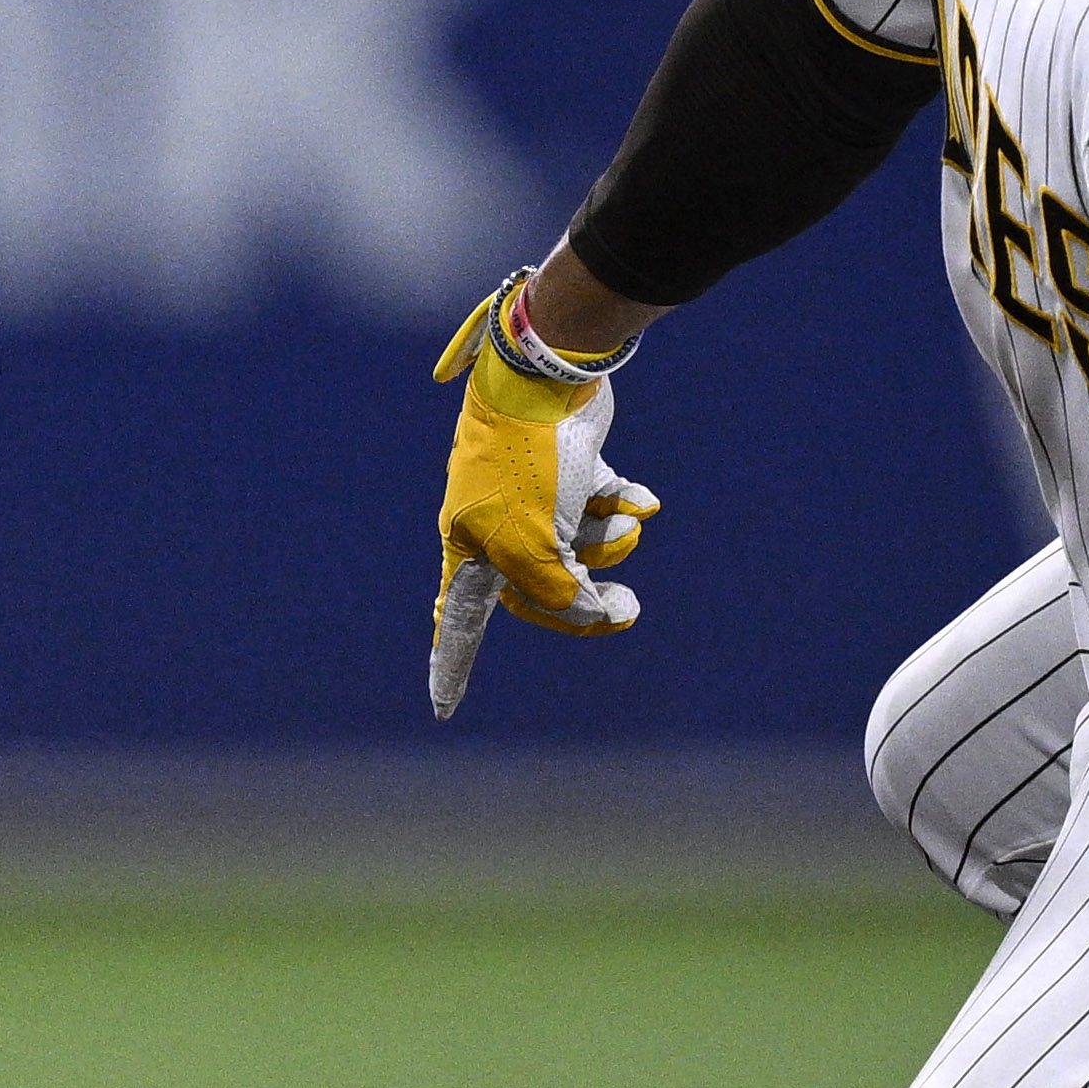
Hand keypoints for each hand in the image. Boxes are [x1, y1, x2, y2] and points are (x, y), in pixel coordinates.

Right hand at [428, 277, 654, 718]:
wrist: (549, 379)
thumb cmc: (527, 465)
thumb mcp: (536, 547)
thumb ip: (559, 596)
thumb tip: (596, 612)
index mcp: (471, 547)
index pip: (457, 621)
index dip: (451, 664)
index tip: (442, 708)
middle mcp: (500, 526)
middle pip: (544, 591)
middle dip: (587, 598)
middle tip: (627, 609)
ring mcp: (537, 496)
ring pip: (582, 549)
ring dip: (611, 542)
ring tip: (627, 521)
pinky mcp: (573, 466)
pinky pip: (606, 503)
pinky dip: (627, 503)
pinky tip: (645, 502)